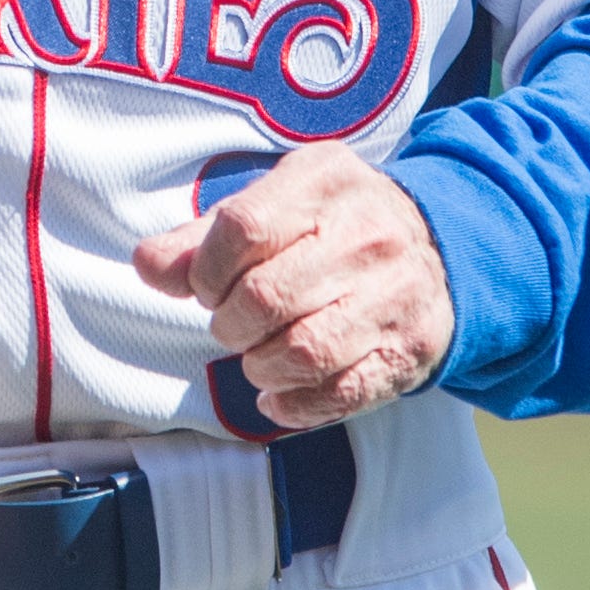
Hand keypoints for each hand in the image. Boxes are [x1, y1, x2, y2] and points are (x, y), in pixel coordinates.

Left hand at [129, 145, 453, 430]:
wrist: (442, 243)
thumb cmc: (332, 223)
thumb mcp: (273, 204)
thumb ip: (202, 237)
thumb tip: (147, 267)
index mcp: (324, 183)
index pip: (242, 227)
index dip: (206, 269)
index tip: (206, 286)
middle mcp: (368, 236)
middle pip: (266, 296)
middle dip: (229, 323)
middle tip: (231, 324)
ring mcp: (395, 295)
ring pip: (303, 352)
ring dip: (259, 367)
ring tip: (256, 357)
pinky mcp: (411, 350)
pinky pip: (342, 393)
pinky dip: (295, 406)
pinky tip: (277, 395)